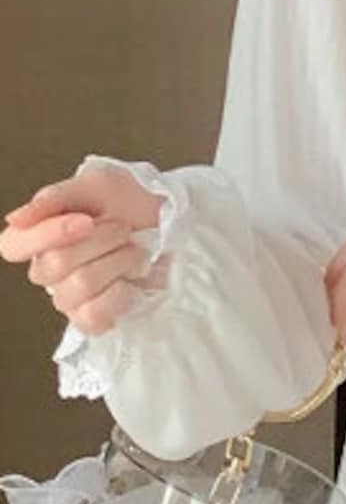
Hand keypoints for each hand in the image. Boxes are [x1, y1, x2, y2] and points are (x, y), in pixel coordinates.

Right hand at [0, 167, 167, 335]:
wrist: (171, 222)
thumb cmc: (130, 203)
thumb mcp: (96, 186)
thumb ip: (54, 198)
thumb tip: (15, 220)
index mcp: (38, 236)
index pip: (13, 246)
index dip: (48, 235)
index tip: (86, 221)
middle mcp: (48, 269)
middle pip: (55, 265)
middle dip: (101, 242)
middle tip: (124, 230)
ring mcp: (69, 296)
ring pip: (80, 287)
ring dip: (119, 264)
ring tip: (136, 253)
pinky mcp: (93, 318)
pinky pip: (93, 316)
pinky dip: (121, 296)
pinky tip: (133, 282)